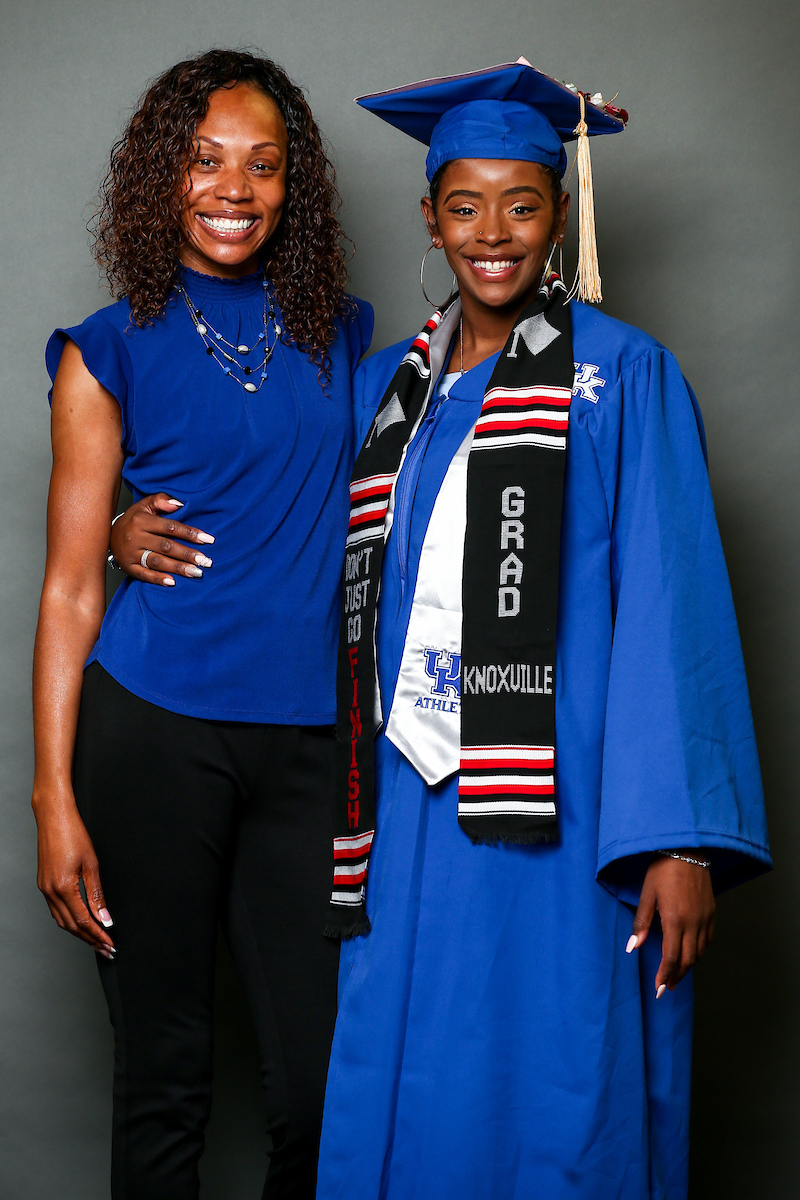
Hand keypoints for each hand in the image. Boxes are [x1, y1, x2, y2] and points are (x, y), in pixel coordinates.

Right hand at [35, 799, 115, 956]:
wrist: (53, 817)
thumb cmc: (74, 834)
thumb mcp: (92, 864)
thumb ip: (97, 894)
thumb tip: (105, 918)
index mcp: (63, 887)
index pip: (83, 921)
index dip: (98, 935)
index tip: (110, 945)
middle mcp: (50, 891)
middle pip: (71, 926)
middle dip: (90, 940)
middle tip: (106, 950)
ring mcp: (44, 889)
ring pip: (62, 920)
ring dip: (79, 933)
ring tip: (96, 941)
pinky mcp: (43, 884)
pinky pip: (56, 910)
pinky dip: (69, 920)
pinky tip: (80, 923)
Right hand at [110, 494, 214, 585]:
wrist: (107, 534)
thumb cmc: (133, 519)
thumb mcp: (144, 505)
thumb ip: (161, 500)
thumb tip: (179, 504)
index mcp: (141, 521)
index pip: (170, 527)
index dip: (190, 534)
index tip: (208, 540)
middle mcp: (136, 537)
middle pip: (166, 546)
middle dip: (188, 554)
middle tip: (206, 561)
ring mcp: (131, 554)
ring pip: (157, 561)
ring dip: (178, 568)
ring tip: (196, 572)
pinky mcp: (128, 567)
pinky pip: (144, 574)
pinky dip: (158, 579)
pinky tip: (172, 582)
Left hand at [626, 853, 714, 996]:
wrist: (686, 850)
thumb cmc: (662, 870)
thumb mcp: (646, 895)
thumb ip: (641, 923)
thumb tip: (632, 947)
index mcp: (675, 920)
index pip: (671, 957)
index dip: (665, 975)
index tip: (659, 988)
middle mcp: (693, 923)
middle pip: (688, 960)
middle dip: (677, 976)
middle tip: (667, 988)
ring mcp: (705, 918)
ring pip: (700, 952)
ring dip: (688, 966)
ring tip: (677, 974)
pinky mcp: (712, 912)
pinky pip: (708, 939)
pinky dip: (700, 951)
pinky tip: (692, 953)